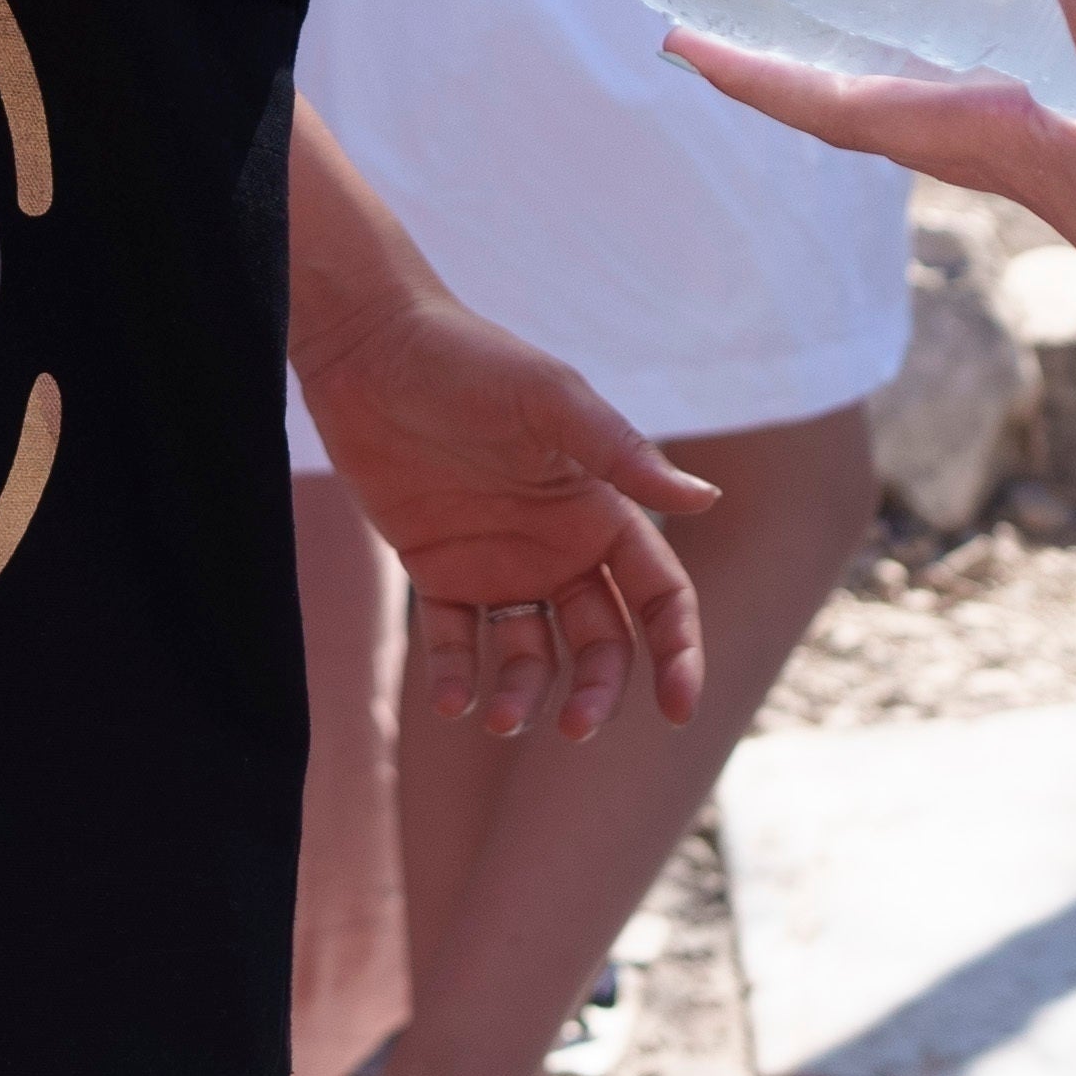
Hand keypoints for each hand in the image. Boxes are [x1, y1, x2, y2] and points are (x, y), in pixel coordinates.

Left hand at [305, 287, 718, 739]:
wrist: (371, 348)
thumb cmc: (470, 361)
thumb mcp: (551, 401)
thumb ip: (621, 454)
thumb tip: (704, 498)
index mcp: (600, 510)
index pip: (658, 595)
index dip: (677, 652)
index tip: (678, 708)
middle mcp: (558, 546)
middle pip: (602, 641)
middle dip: (599, 689)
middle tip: (575, 727)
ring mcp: (499, 563)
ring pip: (531, 655)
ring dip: (526, 695)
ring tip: (500, 719)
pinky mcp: (437, 570)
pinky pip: (457, 641)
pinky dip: (457, 677)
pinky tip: (453, 699)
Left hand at [678, 0, 1075, 447]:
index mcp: (992, 146)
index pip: (838, 106)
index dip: (753, 72)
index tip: (669, 39)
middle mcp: (1009, 152)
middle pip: (875, 90)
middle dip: (802, 45)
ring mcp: (1064, 156)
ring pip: (953, 81)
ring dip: (897, 36)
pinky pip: (1040, 72)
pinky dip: (1016, 29)